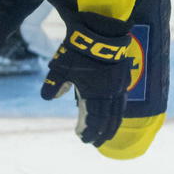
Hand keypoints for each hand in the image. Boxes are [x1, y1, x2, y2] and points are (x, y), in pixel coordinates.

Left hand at [40, 15, 134, 146]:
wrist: (101, 30)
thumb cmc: (78, 50)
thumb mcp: (60, 68)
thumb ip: (53, 85)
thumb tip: (49, 97)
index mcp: (95, 94)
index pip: (94, 120)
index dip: (89, 131)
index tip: (83, 140)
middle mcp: (110, 93)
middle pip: (108, 119)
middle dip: (101, 133)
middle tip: (95, 143)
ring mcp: (119, 85)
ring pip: (118, 111)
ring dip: (112, 125)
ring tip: (108, 134)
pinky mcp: (123, 77)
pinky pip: (122, 100)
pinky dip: (118, 112)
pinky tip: (116, 113)